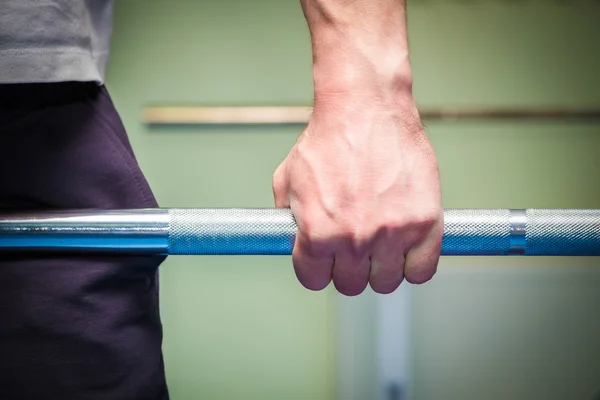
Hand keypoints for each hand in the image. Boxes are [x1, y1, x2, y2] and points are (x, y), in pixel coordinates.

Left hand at [273, 98, 442, 295]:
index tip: (325, 257)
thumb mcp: (287, 180)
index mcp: (317, 233)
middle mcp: (354, 238)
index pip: (314, 280)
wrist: (364, 106)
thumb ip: (286, 220)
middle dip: (349, 266)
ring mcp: (392, 232)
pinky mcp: (425, 222)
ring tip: (379, 242)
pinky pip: (421, 271)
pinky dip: (413, 264)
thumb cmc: (326, 139)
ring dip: (381, 267)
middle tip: (354, 243)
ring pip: (386, 282)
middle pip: (351, 284)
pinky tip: (405, 245)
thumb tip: (291, 244)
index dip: (318, 267)